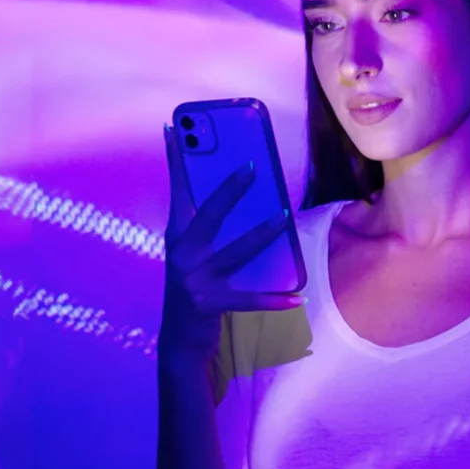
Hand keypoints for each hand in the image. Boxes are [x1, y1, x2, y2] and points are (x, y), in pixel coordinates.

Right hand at [158, 125, 303, 365]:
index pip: (177, 190)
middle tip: (252, 166)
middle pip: (208, 214)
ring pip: (234, 251)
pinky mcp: (208, 303)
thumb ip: (209, 228)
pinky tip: (295, 297)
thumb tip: (241, 195)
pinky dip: (273, 299)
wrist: (180, 339)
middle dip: (229, 188)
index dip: (175, 159)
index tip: (174, 128)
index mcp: (177, 235)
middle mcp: (182, 253)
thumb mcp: (195, 255)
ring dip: (261, 233)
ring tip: (283, 216)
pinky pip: (247, 299)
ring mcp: (193, 279)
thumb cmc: (195, 287)